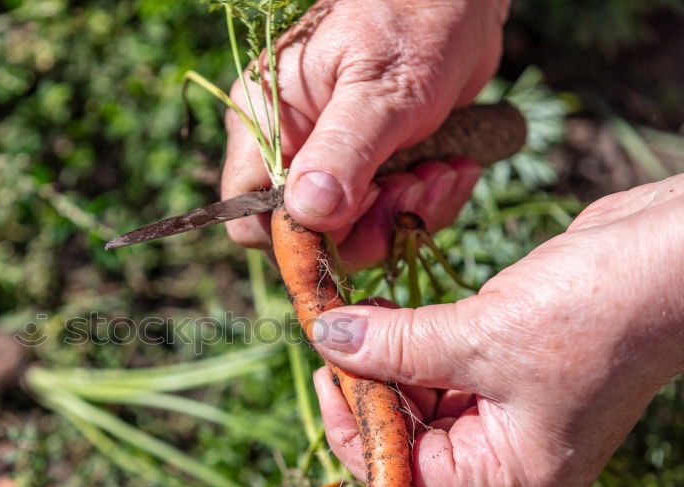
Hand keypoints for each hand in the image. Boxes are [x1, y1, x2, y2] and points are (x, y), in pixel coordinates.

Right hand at [223, 0, 508, 268]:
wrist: (464, 0)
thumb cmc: (415, 21)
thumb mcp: (381, 88)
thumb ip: (342, 151)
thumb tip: (306, 213)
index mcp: (265, 124)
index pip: (249, 215)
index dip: (295, 237)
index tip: (352, 221)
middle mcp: (291, 151)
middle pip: (308, 236)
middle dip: (368, 228)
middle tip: (414, 189)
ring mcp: (333, 166)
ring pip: (355, 234)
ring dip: (407, 214)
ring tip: (442, 170)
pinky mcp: (373, 174)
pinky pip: (390, 219)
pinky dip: (427, 204)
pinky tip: (453, 167)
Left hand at [311, 174, 683, 486]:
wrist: (675, 252)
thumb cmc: (595, 310)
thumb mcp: (480, 335)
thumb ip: (394, 345)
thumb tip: (326, 339)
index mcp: (514, 474)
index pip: (409, 478)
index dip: (359, 433)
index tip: (326, 379)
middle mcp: (513, 452)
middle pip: (412, 439)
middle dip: (369, 391)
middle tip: (333, 340)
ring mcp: (516, 408)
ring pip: (423, 398)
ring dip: (386, 361)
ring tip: (355, 319)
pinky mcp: (515, 365)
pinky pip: (446, 365)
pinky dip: (413, 342)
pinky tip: (389, 312)